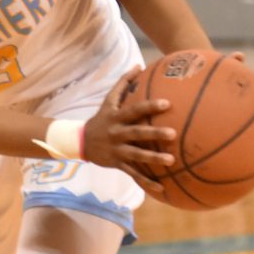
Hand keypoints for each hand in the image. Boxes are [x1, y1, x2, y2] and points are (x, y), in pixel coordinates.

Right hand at [82, 67, 175, 192]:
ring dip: (153, 158)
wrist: (79, 141)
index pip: (134, 110)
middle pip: (137, 132)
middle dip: (154, 134)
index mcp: (116, 117)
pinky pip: (133, 174)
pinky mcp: (117, 163)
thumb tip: (139, 65)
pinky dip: (147, 182)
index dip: (149, 106)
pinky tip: (162, 188)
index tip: (167, 103)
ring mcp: (116, 149)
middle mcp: (116, 133)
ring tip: (171, 161)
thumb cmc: (101, 118)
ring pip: (136, 155)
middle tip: (173, 134)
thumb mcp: (109, 101)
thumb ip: (124, 83)